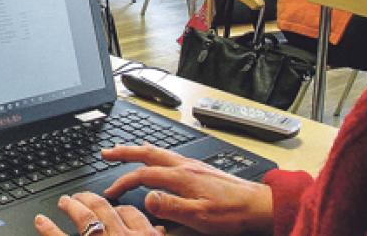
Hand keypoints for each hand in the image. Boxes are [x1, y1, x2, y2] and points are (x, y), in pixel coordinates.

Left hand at [34, 193, 163, 235]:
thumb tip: (161, 232)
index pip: (130, 213)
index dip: (117, 207)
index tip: (110, 205)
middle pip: (104, 208)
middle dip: (89, 198)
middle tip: (79, 197)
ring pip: (85, 216)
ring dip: (71, 205)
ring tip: (63, 202)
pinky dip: (49, 228)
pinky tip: (41, 221)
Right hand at [101, 144, 273, 234]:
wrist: (259, 206)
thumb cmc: (233, 214)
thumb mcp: (199, 217)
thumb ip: (171, 207)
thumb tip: (147, 198)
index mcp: (182, 177)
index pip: (144, 175)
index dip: (124, 182)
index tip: (111, 191)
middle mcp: (185, 166)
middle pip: (148, 153)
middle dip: (125, 152)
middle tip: (107, 152)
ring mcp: (193, 165)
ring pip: (159, 152)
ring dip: (139, 150)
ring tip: (125, 149)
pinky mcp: (200, 169)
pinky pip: (170, 155)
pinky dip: (155, 153)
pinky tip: (157, 158)